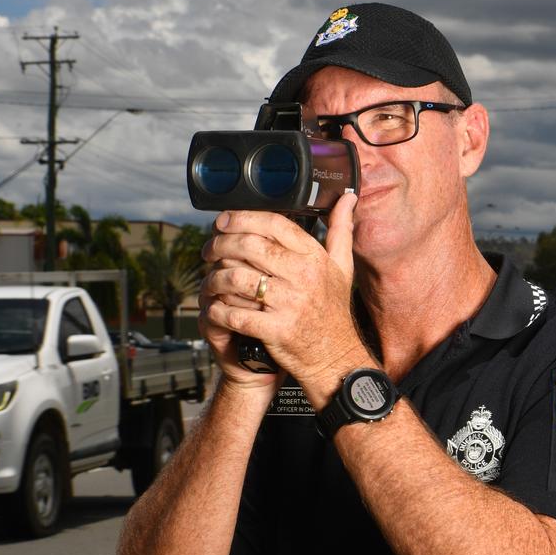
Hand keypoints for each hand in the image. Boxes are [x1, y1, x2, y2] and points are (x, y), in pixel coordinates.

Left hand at [200, 194, 371, 404]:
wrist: (334, 356)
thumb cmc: (333, 310)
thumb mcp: (342, 267)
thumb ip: (341, 230)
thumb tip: (347, 198)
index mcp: (314, 257)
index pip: (274, 224)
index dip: (243, 218)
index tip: (223, 221)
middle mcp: (302, 276)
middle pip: (249, 246)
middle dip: (220, 244)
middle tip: (208, 250)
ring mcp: (289, 303)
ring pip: (237, 278)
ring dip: (215, 278)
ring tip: (209, 280)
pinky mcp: (275, 330)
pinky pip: (235, 314)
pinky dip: (218, 310)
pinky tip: (214, 308)